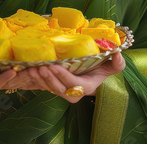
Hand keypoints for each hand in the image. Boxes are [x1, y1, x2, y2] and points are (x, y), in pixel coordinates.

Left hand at [3, 52, 124, 102]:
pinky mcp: (56, 86)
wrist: (95, 73)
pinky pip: (45, 85)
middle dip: (49, 79)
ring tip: (32, 68)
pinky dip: (37, 79)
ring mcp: (64, 90)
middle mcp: (74, 92)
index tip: (53, 65)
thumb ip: (117, 63)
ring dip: (40, 79)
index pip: (73, 84)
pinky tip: (29, 69)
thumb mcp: (112, 65)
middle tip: (39, 66)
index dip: (63, 76)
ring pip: (50, 88)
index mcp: (86, 87)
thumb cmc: (103, 67)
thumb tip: (118, 54)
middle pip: (59, 89)